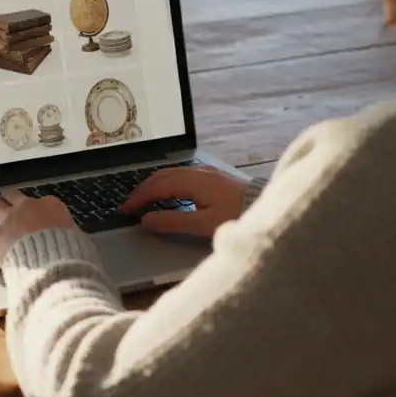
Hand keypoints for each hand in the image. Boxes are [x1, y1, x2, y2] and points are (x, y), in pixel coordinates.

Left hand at [0, 188, 78, 264]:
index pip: (42, 201)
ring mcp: (9, 219)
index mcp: (51, 206)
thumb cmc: (72, 254)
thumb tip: (78, 241)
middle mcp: (28, 207)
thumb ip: (73, 236)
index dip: (36, 210)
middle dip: (7, 202)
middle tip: (5, 211)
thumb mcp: (80, 240)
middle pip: (12, 196)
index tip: (35, 217)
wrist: (54, 264)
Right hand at [119, 165, 249, 237]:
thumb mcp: (203, 224)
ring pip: (171, 174)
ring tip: (143, 200)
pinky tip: (168, 195)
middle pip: (161, 176)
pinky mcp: (214, 177)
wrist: (271, 208)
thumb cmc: (237, 217)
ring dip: (154, 186)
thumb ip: (172, 222)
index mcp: (192, 181)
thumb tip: (145, 220)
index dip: (137, 198)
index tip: (124, 211)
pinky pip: (182, 176)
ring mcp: (206, 172)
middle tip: (129, 205)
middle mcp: (197, 172)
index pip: (155, 187)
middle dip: (142, 190)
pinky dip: (167, 184)